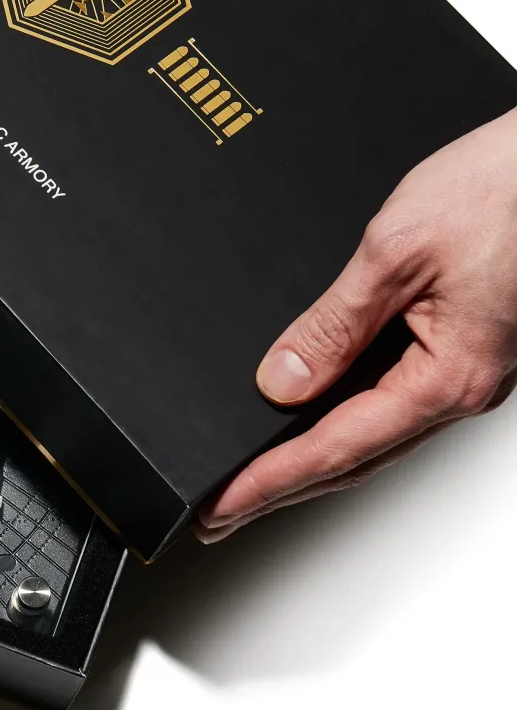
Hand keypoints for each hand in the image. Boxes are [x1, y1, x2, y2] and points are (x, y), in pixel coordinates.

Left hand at [196, 106, 516, 542]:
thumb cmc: (500, 193)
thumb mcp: (396, 253)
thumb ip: (334, 325)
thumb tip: (282, 381)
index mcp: (447, 376)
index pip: (336, 447)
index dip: (270, 482)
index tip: (220, 506)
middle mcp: (459, 387)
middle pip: (353, 459)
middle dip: (281, 490)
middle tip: (221, 516)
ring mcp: (464, 372)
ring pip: (373, 439)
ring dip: (310, 465)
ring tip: (256, 484)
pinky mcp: (461, 349)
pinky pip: (389, 404)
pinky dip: (341, 425)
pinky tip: (312, 424)